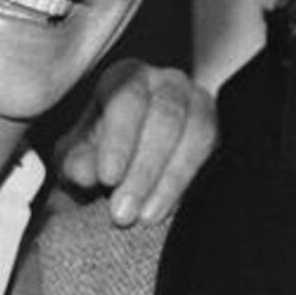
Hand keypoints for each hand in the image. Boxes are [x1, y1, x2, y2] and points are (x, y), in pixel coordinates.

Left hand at [56, 57, 216, 226]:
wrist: (131, 157)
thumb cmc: (99, 150)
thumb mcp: (79, 155)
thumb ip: (77, 161)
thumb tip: (84, 173)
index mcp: (127, 76)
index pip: (127, 99)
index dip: (119, 139)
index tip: (107, 178)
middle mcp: (167, 82)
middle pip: (166, 117)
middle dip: (144, 169)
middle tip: (123, 212)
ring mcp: (199, 102)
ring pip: (197, 134)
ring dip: (170, 181)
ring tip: (146, 218)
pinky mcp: (218, 130)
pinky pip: (213, 153)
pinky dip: (189, 184)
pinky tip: (168, 210)